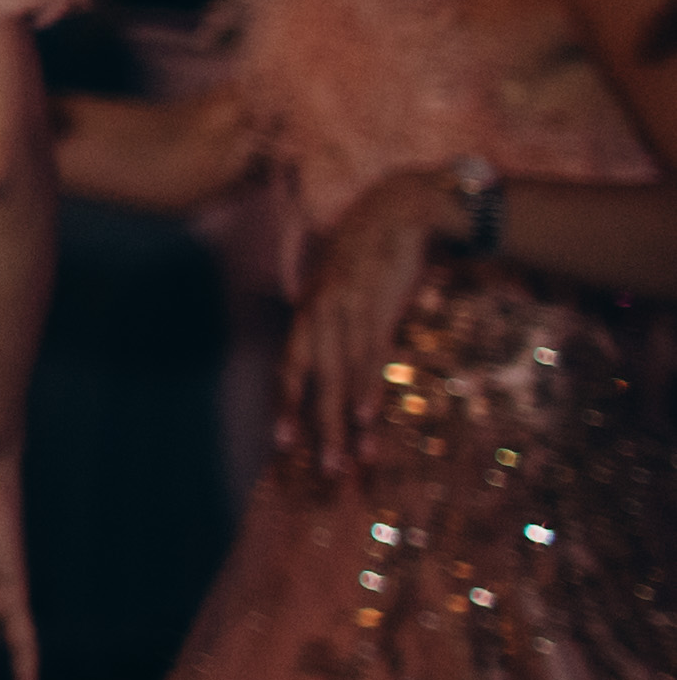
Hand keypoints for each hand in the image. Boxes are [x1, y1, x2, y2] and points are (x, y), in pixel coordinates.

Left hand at [289, 167, 455, 475]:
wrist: (396, 210)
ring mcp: (348, 312)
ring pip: (341, 378)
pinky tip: (366, 418)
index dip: (288, 407)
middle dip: (317, 428)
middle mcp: (320, 315)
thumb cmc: (368, 251)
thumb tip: (330, 349)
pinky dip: (367, 388)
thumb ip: (332, 319)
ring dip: (343, 421)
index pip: (292, 369)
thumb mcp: (342, 286)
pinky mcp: (378, 309)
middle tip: (322, 470)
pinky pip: (371, 357)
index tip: (284, 445)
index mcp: (310, 313)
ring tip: (350, 460)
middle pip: (314, 382)